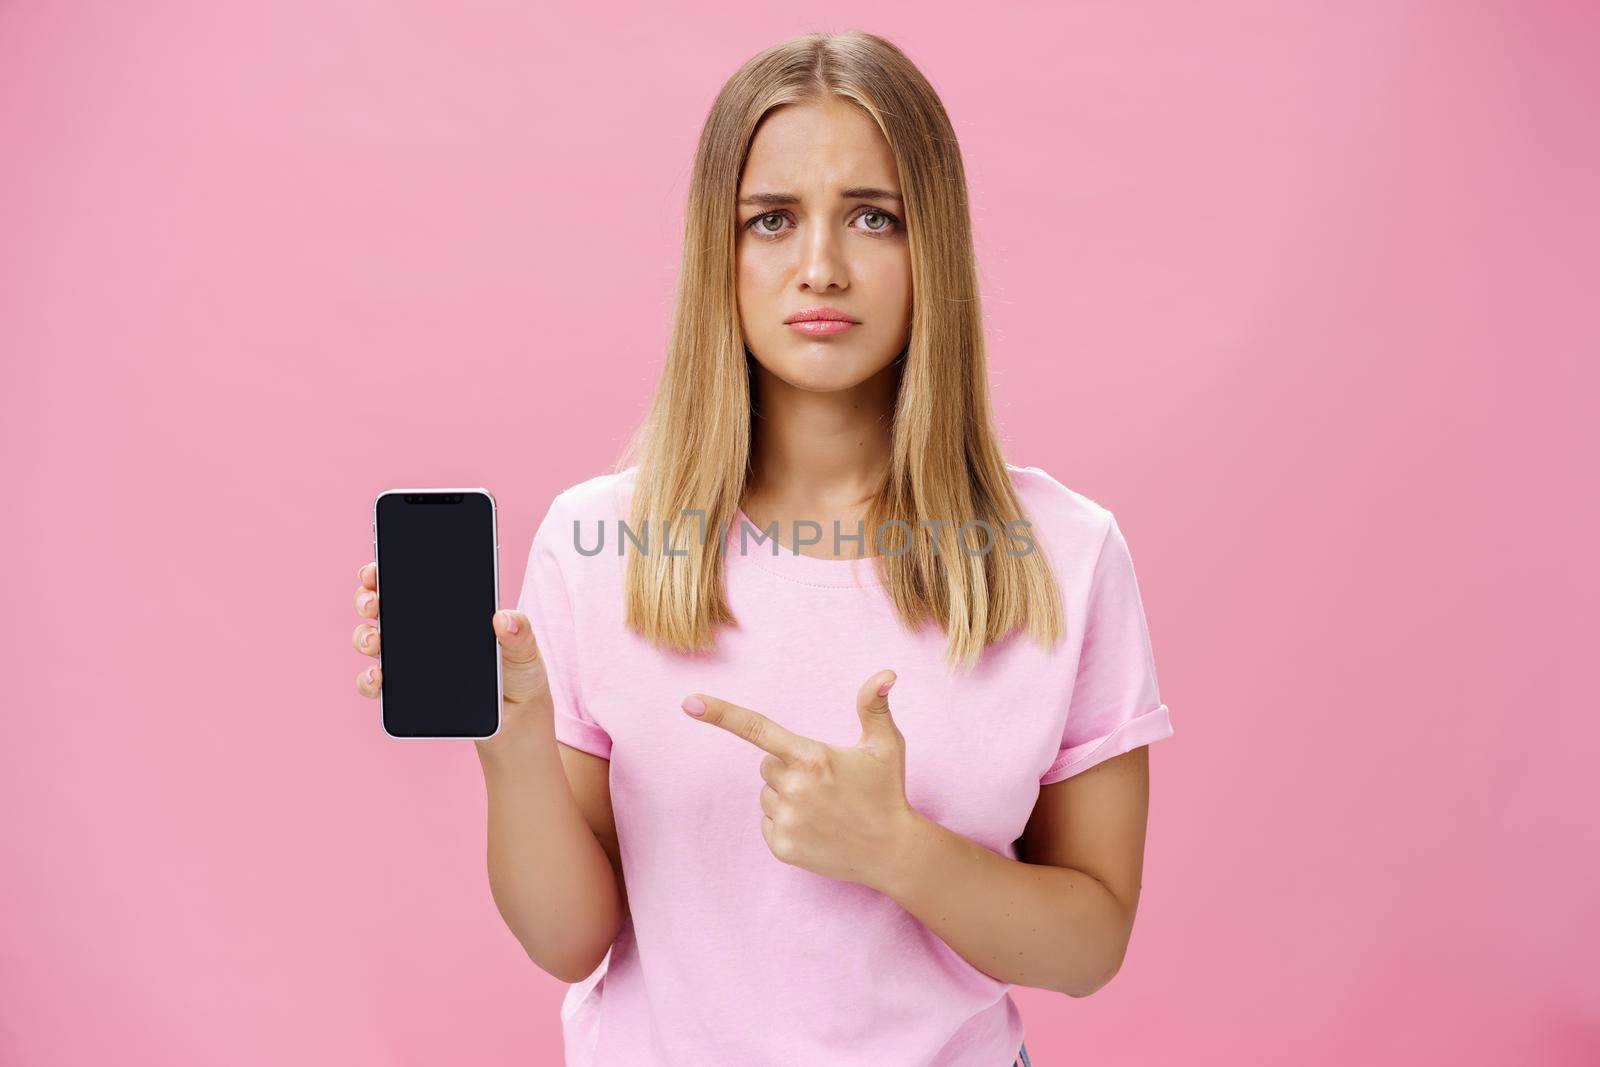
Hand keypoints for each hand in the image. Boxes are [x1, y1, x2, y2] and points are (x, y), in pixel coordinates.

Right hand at [351, 561, 554, 754]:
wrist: (516, 717)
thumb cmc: (518, 673)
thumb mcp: (524, 649)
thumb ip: (520, 633)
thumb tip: (505, 618)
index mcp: (446, 610)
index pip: (409, 582)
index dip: (386, 571)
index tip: (375, 570)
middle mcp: (419, 632)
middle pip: (381, 607)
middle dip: (367, 599)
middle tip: (373, 604)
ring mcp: (408, 662)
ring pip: (371, 641)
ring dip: (363, 638)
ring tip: (374, 642)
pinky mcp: (404, 694)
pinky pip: (376, 685)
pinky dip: (369, 680)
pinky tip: (377, 676)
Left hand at [681, 670, 917, 891]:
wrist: (893, 853)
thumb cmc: (887, 792)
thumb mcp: (886, 745)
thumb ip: (873, 706)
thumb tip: (886, 674)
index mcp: (813, 759)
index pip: (757, 729)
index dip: (721, 714)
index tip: (689, 702)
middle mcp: (795, 790)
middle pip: (767, 765)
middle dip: (789, 767)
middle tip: (824, 782)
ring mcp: (787, 822)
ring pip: (766, 794)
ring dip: (787, 796)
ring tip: (823, 806)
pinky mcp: (783, 848)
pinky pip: (767, 822)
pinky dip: (786, 822)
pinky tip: (816, 827)